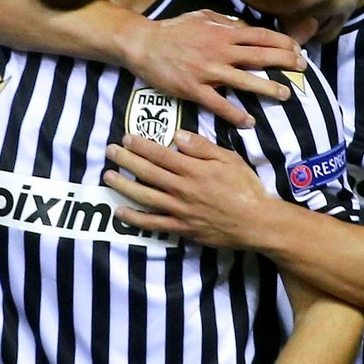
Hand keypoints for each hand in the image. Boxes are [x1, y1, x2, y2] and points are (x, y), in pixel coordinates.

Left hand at [107, 130, 274, 249]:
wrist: (256, 222)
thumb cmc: (246, 188)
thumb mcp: (229, 159)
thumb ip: (202, 147)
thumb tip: (178, 136)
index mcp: (194, 170)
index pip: (161, 155)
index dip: (141, 146)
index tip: (126, 138)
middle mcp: (183, 189)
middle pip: (148, 172)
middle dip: (126, 160)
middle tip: (110, 151)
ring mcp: (180, 210)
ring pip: (145, 196)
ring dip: (123, 185)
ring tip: (108, 176)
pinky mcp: (181, 228)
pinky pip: (153, 223)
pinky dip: (135, 218)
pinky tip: (120, 211)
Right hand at [121, 10, 304, 127]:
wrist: (143, 44)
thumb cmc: (172, 30)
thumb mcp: (200, 17)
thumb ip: (224, 22)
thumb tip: (243, 26)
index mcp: (223, 32)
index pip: (261, 36)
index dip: (282, 42)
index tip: (297, 50)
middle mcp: (220, 51)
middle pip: (260, 56)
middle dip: (285, 62)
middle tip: (303, 69)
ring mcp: (207, 71)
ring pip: (245, 80)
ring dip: (268, 88)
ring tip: (286, 95)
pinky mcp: (194, 89)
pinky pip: (218, 104)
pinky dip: (235, 113)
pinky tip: (249, 121)